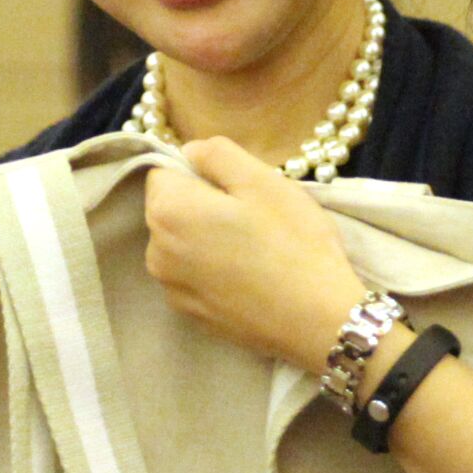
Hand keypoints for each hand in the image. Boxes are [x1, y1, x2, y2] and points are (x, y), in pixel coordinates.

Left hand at [141, 139, 371, 375]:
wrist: (317, 320)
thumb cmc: (293, 242)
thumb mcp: (262, 180)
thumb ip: (216, 154)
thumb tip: (190, 152)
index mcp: (167, 212)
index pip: (165, 171)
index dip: (201, 172)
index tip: (238, 189)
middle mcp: (155, 252)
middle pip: (170, 209)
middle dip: (202, 205)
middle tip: (253, 218)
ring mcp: (171, 289)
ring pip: (181, 244)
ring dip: (206, 239)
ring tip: (253, 249)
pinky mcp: (190, 315)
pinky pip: (194, 277)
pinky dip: (213, 271)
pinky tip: (250, 278)